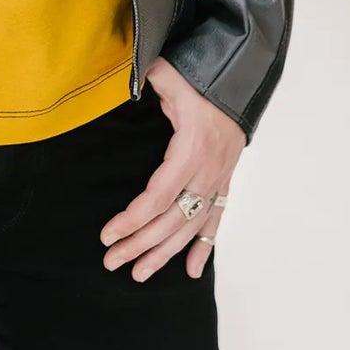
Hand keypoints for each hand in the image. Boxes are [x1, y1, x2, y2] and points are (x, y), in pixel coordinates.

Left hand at [98, 59, 246, 280]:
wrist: (240, 81)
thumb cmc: (202, 78)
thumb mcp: (169, 75)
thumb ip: (144, 79)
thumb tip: (122, 83)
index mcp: (191, 149)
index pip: (158, 196)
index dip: (133, 219)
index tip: (108, 235)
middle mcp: (207, 172)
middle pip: (172, 219)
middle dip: (140, 244)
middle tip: (112, 262)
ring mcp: (218, 179)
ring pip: (191, 227)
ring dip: (165, 253)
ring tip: (139, 274)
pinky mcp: (223, 181)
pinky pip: (214, 220)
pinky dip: (204, 247)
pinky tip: (192, 271)